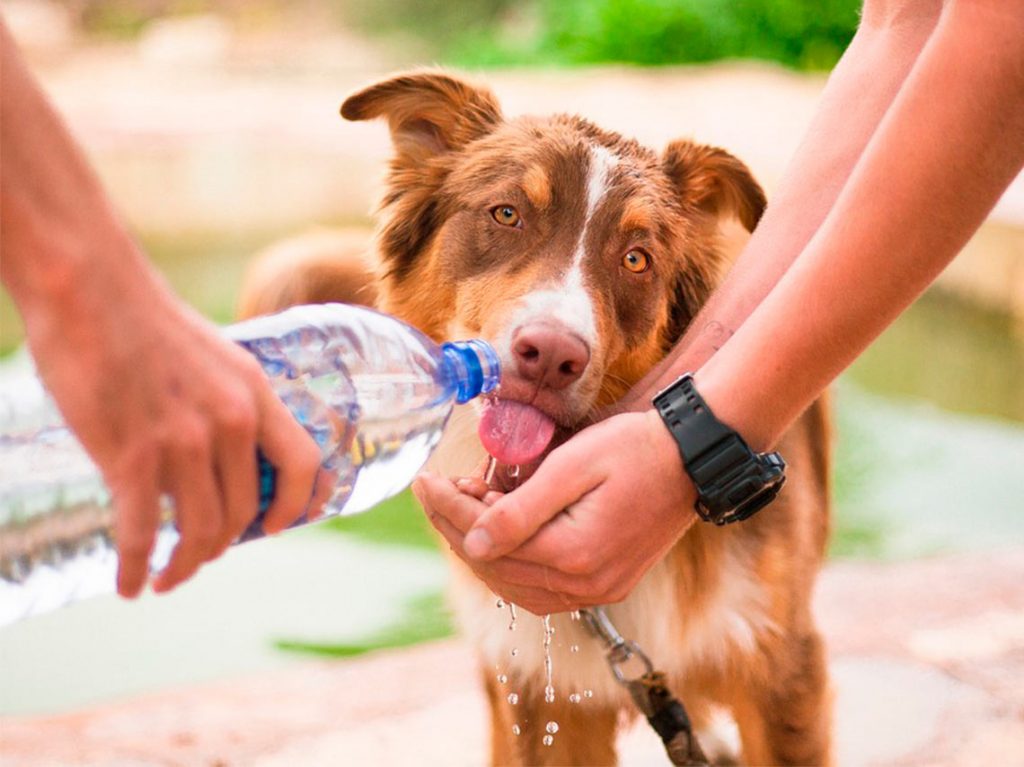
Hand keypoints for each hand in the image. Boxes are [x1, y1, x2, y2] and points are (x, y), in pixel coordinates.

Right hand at [24, 251, 324, 597]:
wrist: (89, 289)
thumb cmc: (145, 321)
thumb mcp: (215, 357)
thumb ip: (228, 403)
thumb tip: (224, 452)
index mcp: (255, 393)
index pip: (302, 463)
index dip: (296, 505)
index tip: (275, 528)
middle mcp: (230, 421)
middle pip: (243, 511)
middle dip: (222, 545)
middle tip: (199, 556)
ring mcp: (183, 441)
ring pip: (199, 530)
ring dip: (184, 566)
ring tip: (166, 577)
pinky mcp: (131, 456)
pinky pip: (143, 534)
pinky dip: (136, 568)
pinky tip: (129, 584)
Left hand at [413, 410, 697, 614]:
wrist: (692, 459)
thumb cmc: (634, 449)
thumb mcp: (573, 466)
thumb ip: (521, 509)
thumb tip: (472, 542)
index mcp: (574, 554)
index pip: (488, 540)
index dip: (449, 510)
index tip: (424, 481)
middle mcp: (585, 585)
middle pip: (497, 567)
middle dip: (457, 527)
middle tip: (436, 489)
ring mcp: (598, 591)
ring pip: (515, 584)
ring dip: (481, 548)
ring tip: (463, 506)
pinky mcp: (606, 585)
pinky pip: (541, 588)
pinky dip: (511, 564)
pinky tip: (497, 534)